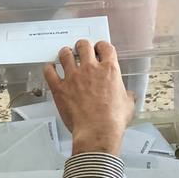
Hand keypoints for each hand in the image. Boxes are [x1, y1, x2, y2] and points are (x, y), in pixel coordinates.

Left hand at [43, 39, 133, 155]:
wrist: (97, 132)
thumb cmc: (113, 120)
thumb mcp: (128, 105)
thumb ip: (127, 95)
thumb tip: (129, 95)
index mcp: (109, 70)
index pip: (105, 47)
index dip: (101, 46)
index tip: (99, 49)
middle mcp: (90, 69)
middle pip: (83, 45)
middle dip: (82, 46)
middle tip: (81, 50)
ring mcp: (73, 77)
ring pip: (65, 54)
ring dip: (65, 53)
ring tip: (66, 55)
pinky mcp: (60, 88)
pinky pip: (50, 72)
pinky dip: (49, 69)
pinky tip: (50, 69)